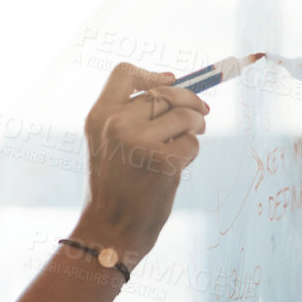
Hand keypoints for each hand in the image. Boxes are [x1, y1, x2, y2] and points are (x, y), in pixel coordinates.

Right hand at [76, 61, 215, 264]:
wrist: (109, 229)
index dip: (152, 74)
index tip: (169, 81)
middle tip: (202, 115)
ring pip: (186, 115)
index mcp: (99, 116)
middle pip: (166, 92)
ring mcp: (139, 141)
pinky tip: (175, 169)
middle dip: (191, 103)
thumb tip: (179, 85)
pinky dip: (190, 155)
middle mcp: (116, 123)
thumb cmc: (116, 186)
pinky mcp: (163, 160)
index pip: (124, 72)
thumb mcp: (110, 144)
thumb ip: (133, 116)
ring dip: (195, 129)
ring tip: (185, 145)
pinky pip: (192, 143)